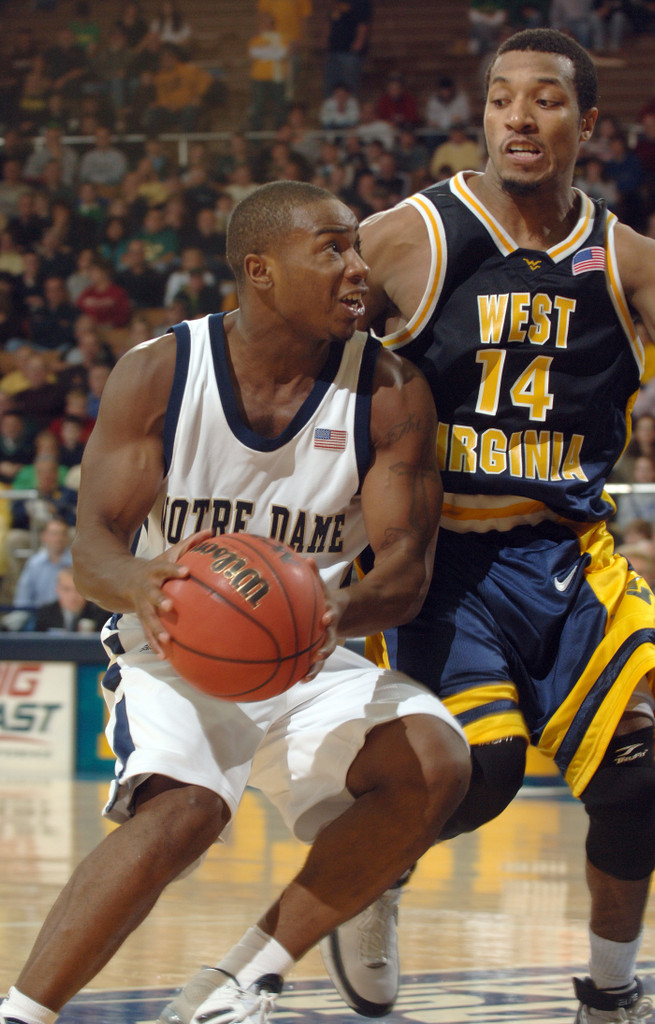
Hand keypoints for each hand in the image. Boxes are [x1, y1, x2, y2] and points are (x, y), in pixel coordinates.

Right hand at [133, 528, 214, 656]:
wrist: (120, 579)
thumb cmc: (155, 568)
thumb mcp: (168, 554)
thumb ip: (190, 544)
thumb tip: (212, 531)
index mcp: (155, 571)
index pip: (165, 568)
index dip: (174, 569)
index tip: (186, 572)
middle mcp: (146, 588)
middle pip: (153, 595)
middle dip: (160, 601)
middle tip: (170, 607)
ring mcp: (142, 605)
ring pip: (148, 618)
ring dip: (156, 628)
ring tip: (166, 639)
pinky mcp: (141, 618)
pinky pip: (148, 632)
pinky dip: (155, 644)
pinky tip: (164, 656)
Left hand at [301, 562, 348, 680]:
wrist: (338, 613)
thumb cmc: (323, 598)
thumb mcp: (321, 585)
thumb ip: (314, 575)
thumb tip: (307, 558)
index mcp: (331, 612)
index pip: (333, 613)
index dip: (331, 615)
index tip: (327, 617)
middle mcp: (330, 630)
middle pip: (331, 640)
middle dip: (325, 648)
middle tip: (319, 655)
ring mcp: (325, 642)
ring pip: (322, 656)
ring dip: (315, 667)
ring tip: (306, 677)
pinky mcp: (318, 651)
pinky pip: (313, 663)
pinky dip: (306, 671)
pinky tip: (296, 681)